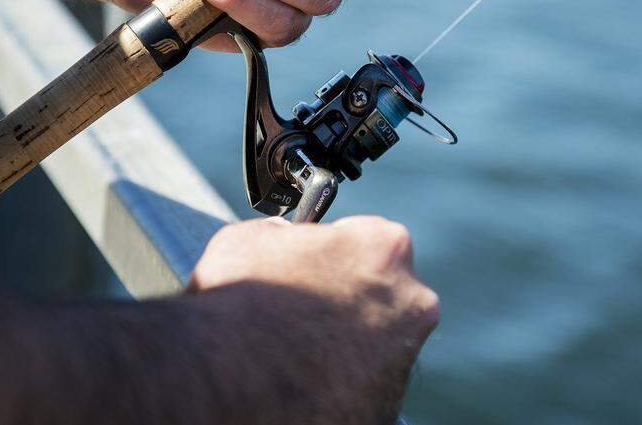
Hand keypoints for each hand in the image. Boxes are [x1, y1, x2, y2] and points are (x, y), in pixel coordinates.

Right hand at [185, 216, 439, 423]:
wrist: (230, 385)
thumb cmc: (241, 303)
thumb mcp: (248, 240)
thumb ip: (282, 235)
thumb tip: (283, 239)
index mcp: (385, 246)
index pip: (368, 239)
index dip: (333, 254)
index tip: (310, 268)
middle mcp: (411, 302)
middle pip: (384, 293)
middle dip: (349, 300)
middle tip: (304, 314)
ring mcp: (405, 360)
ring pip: (377, 343)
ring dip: (346, 344)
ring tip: (297, 351)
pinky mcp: (386, 410)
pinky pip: (364, 388)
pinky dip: (340, 385)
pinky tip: (304, 381)